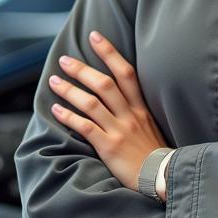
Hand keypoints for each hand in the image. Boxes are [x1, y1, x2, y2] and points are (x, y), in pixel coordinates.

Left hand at [50, 31, 166, 189]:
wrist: (163, 180)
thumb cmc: (154, 154)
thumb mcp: (150, 125)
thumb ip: (134, 108)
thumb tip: (115, 92)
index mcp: (141, 107)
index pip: (125, 72)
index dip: (109, 52)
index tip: (95, 36)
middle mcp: (130, 115)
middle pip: (104, 84)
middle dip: (81, 69)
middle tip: (64, 60)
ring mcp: (120, 131)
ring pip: (91, 103)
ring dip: (70, 90)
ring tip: (54, 82)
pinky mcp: (110, 148)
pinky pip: (86, 127)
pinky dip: (69, 117)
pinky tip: (56, 110)